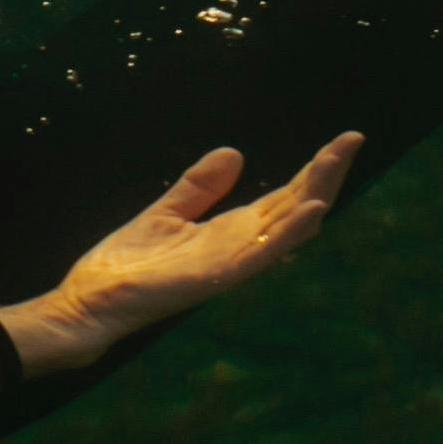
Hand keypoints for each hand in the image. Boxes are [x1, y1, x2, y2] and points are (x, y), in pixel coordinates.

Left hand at [0, 133, 363, 377]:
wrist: (89, 304)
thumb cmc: (125, 267)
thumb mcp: (165, 214)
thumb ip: (198, 187)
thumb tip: (235, 153)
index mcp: (229, 231)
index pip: (282, 196)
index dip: (313, 169)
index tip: (344, 140)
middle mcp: (237, 247)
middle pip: (292, 207)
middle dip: (324, 174)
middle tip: (352, 140)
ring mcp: (229, 264)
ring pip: (284, 228)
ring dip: (313, 197)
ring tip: (336, 165)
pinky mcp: (213, 277)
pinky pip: (259, 254)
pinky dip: (287, 234)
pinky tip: (309, 211)